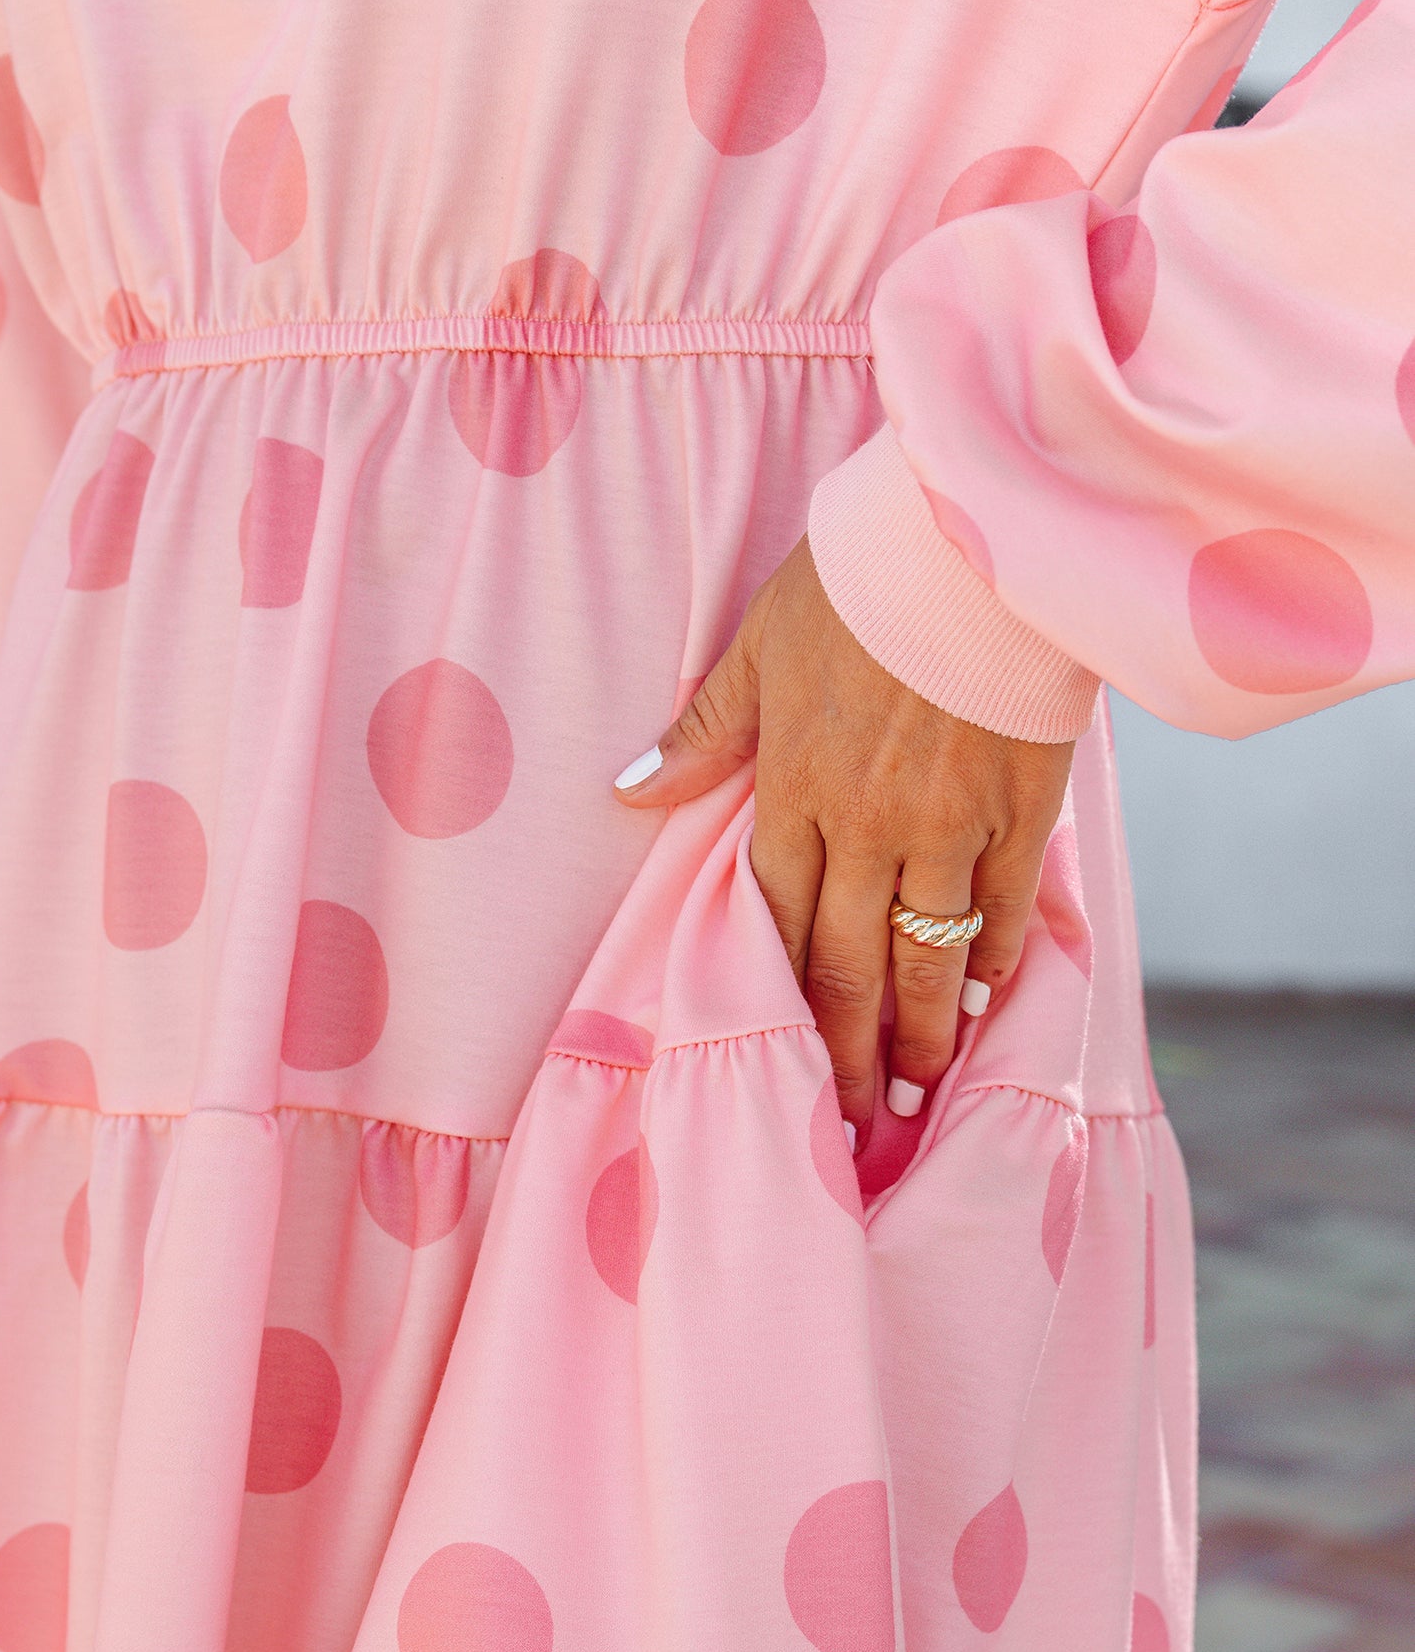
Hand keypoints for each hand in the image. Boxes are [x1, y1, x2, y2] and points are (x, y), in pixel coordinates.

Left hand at [613, 537, 1073, 1130]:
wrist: (973, 534)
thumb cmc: (856, 580)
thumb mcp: (759, 645)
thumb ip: (703, 733)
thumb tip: (626, 789)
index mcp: (794, 786)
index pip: (777, 916)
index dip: (778, 994)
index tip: (781, 1056)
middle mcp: (867, 823)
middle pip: (849, 961)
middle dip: (845, 1047)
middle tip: (848, 1116)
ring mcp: (950, 824)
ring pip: (928, 954)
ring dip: (919, 1032)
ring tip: (916, 1088)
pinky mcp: (1024, 810)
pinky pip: (1005, 908)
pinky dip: (994, 960)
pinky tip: (986, 1000)